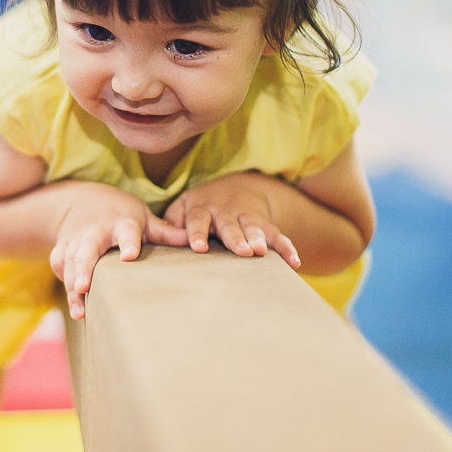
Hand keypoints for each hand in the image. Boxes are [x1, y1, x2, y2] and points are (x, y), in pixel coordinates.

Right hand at [48, 181, 186, 319]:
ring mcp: (76, 239)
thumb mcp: (144, 217)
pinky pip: (60, 266)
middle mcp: (96, 231)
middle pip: (88, 249)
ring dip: (72, 285)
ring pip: (72, 262)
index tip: (130, 256)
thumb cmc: (120, 213)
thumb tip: (197, 244)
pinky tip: (75, 306)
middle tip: (85, 287)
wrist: (80, 198)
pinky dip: (64, 283)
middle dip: (85, 268)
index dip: (128, 243)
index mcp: (122, 222)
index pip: (127, 232)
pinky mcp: (62, 248)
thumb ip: (166, 232)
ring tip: (79, 311)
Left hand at [163, 172, 300, 268]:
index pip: (197, 219)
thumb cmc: (200, 207)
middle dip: (235, 237)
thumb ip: (170, 223)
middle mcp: (225, 210)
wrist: (236, 188)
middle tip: (242, 250)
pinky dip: (286, 248)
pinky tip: (294, 263)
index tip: (198, 247)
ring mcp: (246, 215)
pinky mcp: (264, 222)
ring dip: (258, 238)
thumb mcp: (182, 208)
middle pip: (229, 224)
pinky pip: (277, 234)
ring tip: (261, 252)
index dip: (197, 233)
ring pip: (253, 227)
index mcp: (201, 207)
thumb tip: (158, 239)